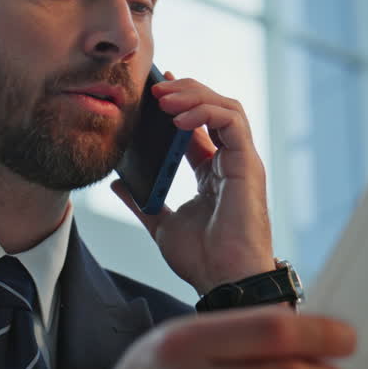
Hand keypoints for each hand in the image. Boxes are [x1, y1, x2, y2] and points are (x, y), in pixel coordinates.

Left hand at [112, 73, 272, 293]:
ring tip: (164, 97)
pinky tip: (179, 118)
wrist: (224, 281)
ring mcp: (241, 161)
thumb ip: (142, 203)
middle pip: (213, 108)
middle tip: (155, 87)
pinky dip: (206, 111)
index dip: (179, 102)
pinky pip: (232, 121)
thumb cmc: (203, 259)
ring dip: (194, 95)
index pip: (198, 124)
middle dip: (185, 91)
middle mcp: (229, 161)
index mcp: (211, 172)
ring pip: (226, 107)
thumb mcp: (162, 225)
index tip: (154, 89)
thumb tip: (119, 183)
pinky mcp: (248, 164)